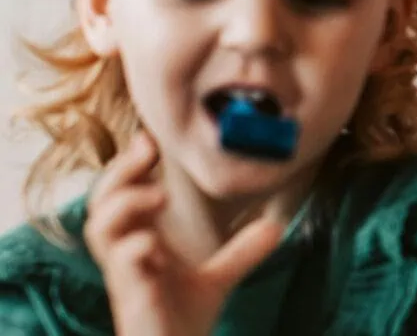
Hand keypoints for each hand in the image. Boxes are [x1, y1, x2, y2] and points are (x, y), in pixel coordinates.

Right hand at [84, 132, 283, 335]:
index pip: (122, 192)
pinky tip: (153, 244)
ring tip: (158, 194)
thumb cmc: (181, 319)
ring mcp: (125, 274)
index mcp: (140, 240)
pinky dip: (133, 248)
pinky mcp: (131, 297)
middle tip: (148, 149)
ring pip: (99, 228)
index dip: (130, 165)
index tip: (153, 140)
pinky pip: (120, 265)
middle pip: (102, 200)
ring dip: (125, 203)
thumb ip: (241, 251)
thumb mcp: (217, 277)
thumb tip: (276, 225)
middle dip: (120, 171)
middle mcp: (126, 252)